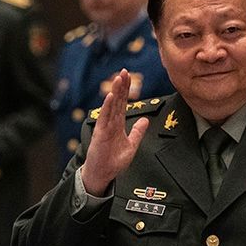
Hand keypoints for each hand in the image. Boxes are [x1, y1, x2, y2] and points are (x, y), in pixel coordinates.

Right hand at [82, 69, 149, 195]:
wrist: (103, 173)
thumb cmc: (114, 160)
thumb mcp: (131, 145)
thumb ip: (138, 132)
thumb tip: (145, 120)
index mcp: (118, 124)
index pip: (123, 103)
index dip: (126, 90)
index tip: (128, 76)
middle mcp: (111, 122)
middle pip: (117, 101)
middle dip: (121, 86)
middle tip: (124, 71)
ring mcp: (105, 127)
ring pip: (111, 106)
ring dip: (115, 92)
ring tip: (118, 78)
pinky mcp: (101, 134)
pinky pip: (104, 118)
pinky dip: (107, 107)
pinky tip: (110, 97)